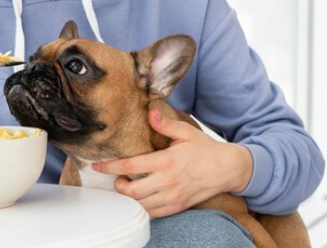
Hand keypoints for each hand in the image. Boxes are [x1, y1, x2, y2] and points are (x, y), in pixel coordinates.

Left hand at [94, 108, 253, 217]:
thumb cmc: (205, 149)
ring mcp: (173, 197)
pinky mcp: (178, 207)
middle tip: (117, 178)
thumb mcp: (186, 132)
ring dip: (128, 199)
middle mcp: (167, 181)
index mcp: (166, 161)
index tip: (98, 164)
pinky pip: (153, 213)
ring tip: (127, 188)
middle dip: (118, 185)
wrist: (227, 169)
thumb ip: (165, 124)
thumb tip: (150, 112)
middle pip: (131, 191)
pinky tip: (140, 199)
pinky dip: (142, 208)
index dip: (110, 166)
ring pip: (140, 205)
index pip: (130, 167)